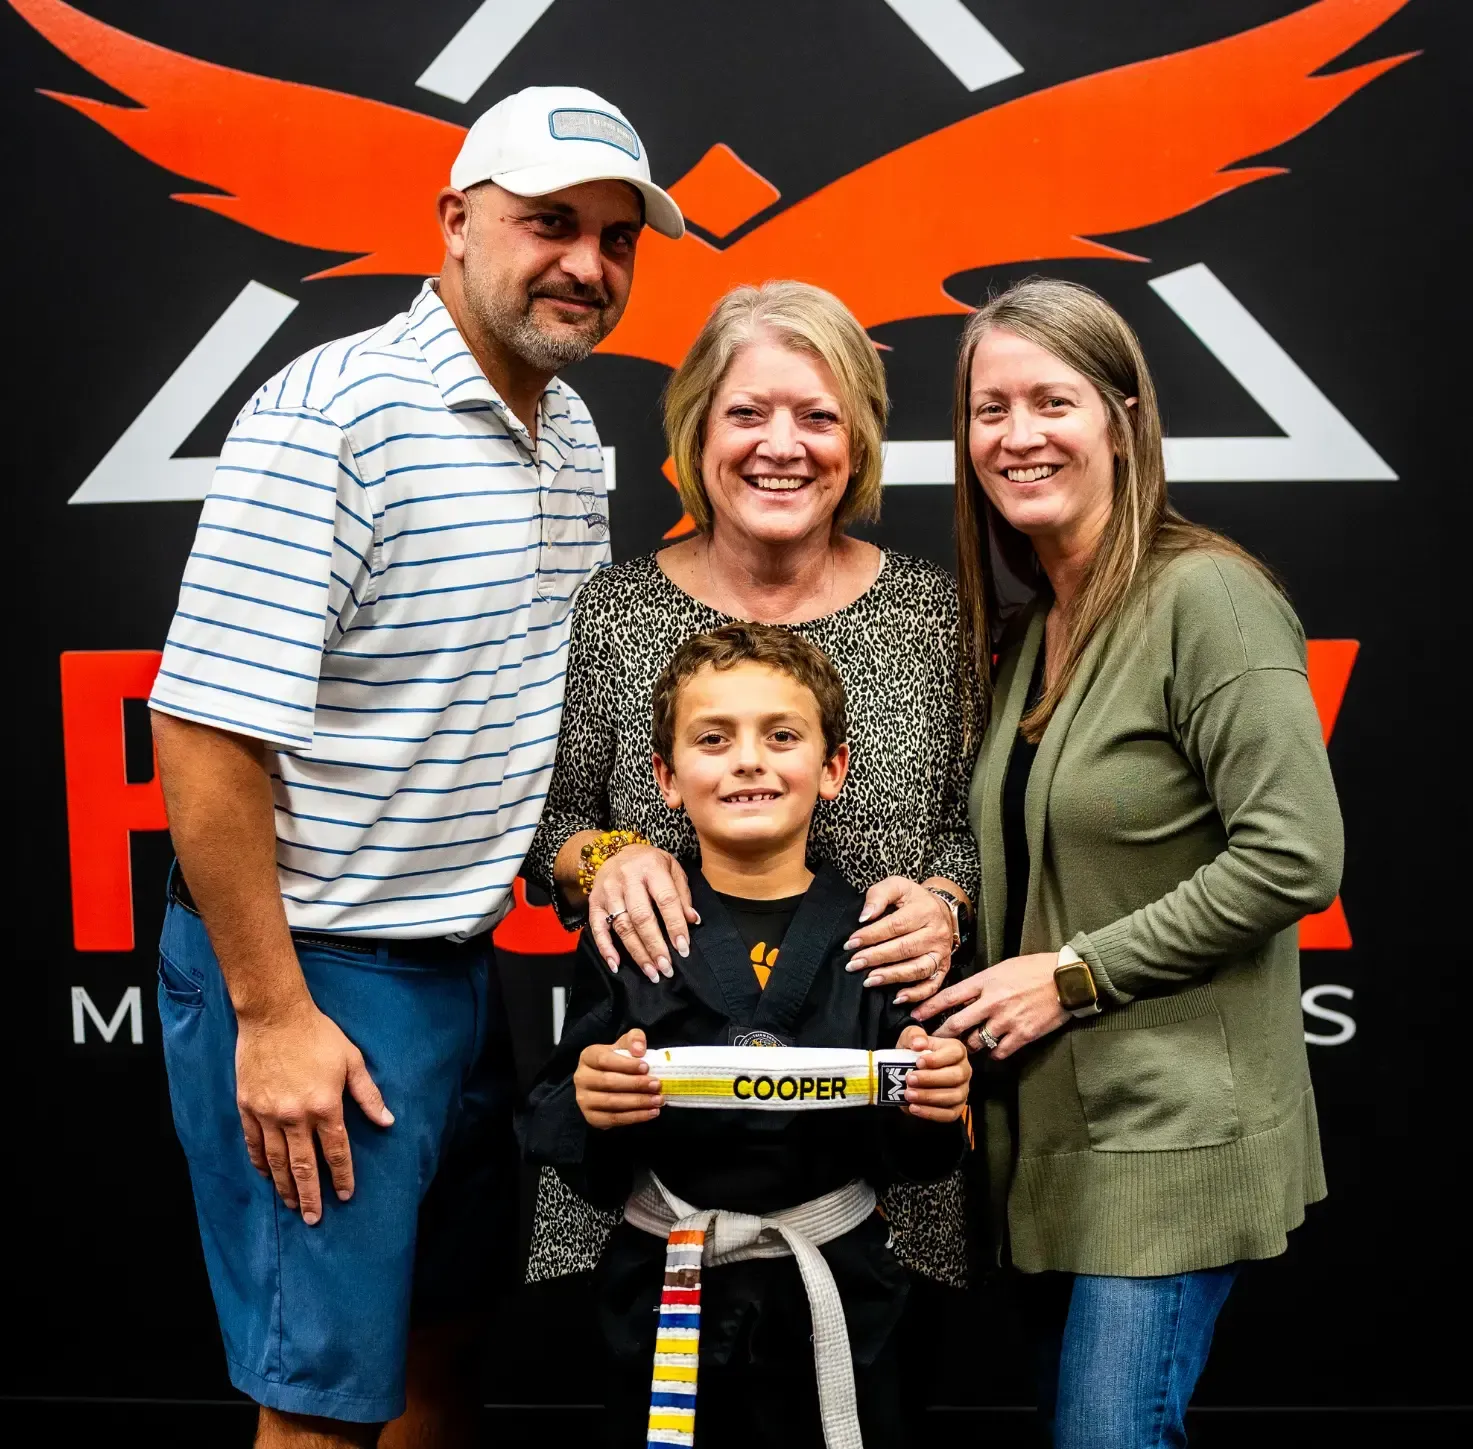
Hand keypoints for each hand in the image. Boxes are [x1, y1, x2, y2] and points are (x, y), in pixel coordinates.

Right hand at [235, 1002, 393, 1225]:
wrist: (274, 1015)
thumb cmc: (318, 1035)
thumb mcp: (352, 1061)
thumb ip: (368, 1095)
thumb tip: (387, 1122)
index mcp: (325, 1105)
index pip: (336, 1151)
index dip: (342, 1176)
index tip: (346, 1196)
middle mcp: (295, 1116)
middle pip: (304, 1166)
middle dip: (310, 1196)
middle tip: (313, 1220)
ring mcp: (268, 1114)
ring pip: (276, 1161)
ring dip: (284, 1186)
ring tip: (291, 1205)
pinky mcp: (247, 1107)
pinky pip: (253, 1144)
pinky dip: (260, 1163)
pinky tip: (266, 1176)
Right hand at [575, 1029, 664, 1128]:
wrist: (611, 1082)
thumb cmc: (619, 1061)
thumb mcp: (626, 1045)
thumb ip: (634, 1039)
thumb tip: (639, 1049)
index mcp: (588, 1056)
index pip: (604, 1060)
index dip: (626, 1065)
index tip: (646, 1067)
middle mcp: (581, 1078)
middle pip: (608, 1082)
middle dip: (636, 1084)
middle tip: (657, 1085)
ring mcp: (584, 1100)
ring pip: (611, 1102)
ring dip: (638, 1102)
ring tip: (657, 1100)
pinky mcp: (591, 1117)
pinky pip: (613, 1119)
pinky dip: (634, 1117)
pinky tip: (651, 1113)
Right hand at [588, 845, 698, 982]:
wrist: (615, 851)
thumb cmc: (649, 863)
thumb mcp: (672, 868)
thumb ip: (682, 894)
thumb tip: (693, 920)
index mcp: (651, 867)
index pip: (665, 899)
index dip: (675, 925)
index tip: (683, 948)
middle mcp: (627, 878)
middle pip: (641, 917)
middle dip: (655, 945)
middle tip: (666, 968)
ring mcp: (608, 891)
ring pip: (622, 925)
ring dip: (637, 952)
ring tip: (651, 972)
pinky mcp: (594, 901)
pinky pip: (597, 928)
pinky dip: (605, 948)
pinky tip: (616, 965)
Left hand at [843, 877, 956, 1003]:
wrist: (940, 909)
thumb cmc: (913, 899)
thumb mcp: (897, 886)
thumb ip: (879, 895)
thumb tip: (864, 916)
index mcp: (924, 911)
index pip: (895, 926)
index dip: (871, 935)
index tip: (851, 943)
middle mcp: (936, 933)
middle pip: (904, 949)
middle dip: (875, 958)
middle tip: (853, 964)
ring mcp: (941, 953)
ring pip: (917, 969)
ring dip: (891, 977)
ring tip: (869, 980)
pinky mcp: (943, 968)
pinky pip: (932, 985)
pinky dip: (916, 995)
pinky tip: (897, 998)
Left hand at [894, 1026, 970, 1120]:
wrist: (907, 1073)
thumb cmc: (913, 1053)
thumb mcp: (910, 1038)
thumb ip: (914, 1035)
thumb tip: (918, 1043)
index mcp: (956, 1050)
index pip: (955, 1053)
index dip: (937, 1059)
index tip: (918, 1062)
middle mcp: (964, 1070)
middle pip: (956, 1076)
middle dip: (931, 1079)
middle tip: (910, 1079)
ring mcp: (962, 1090)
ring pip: (953, 1096)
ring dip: (929, 1097)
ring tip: (908, 1094)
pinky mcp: (956, 1108)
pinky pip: (949, 1114)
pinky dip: (931, 1113)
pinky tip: (914, 1108)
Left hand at [911, 952, 1068, 1060]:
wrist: (1067, 979)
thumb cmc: (1035, 970)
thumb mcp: (1002, 969)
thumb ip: (981, 984)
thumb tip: (961, 997)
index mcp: (986, 981)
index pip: (949, 996)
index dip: (928, 1008)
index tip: (914, 1015)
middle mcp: (992, 1001)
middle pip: (956, 1024)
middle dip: (939, 1036)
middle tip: (928, 1044)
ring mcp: (1007, 1020)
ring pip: (975, 1042)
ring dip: (968, 1046)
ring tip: (964, 1048)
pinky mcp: (1023, 1035)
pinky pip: (998, 1052)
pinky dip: (993, 1053)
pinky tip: (993, 1049)